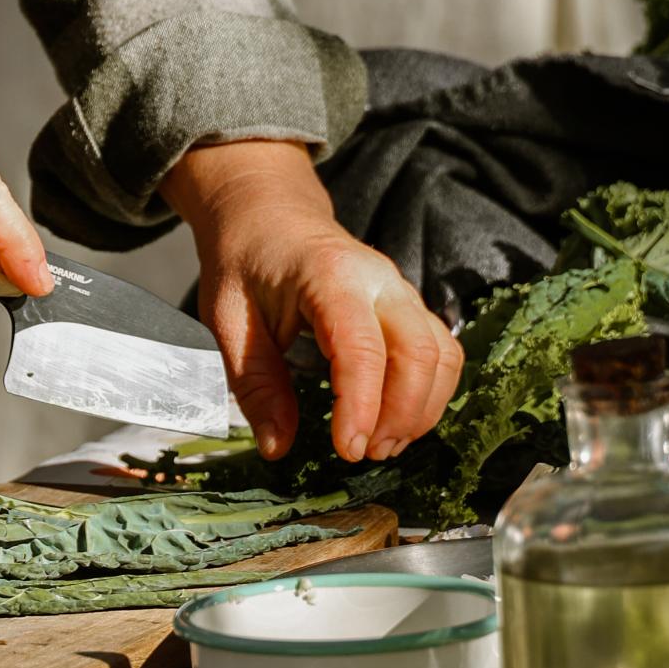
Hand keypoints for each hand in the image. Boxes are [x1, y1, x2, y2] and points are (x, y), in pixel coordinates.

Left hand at [160, 140, 461, 464]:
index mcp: (329, 275)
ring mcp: (400, 290)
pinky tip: (394, 421)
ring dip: (421, 410)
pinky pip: (440, 351)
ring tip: (379, 446)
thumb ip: (254, 383)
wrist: (267, 213)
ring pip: (441, 354)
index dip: (362, 405)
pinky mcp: (409, 306)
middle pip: (420, 352)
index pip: (362, 346)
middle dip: (401, 415)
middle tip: (362, 454)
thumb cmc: (244, 260)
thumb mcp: (227, 320)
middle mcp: (378, 279)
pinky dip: (429, 393)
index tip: (346, 450)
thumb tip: (277, 448)